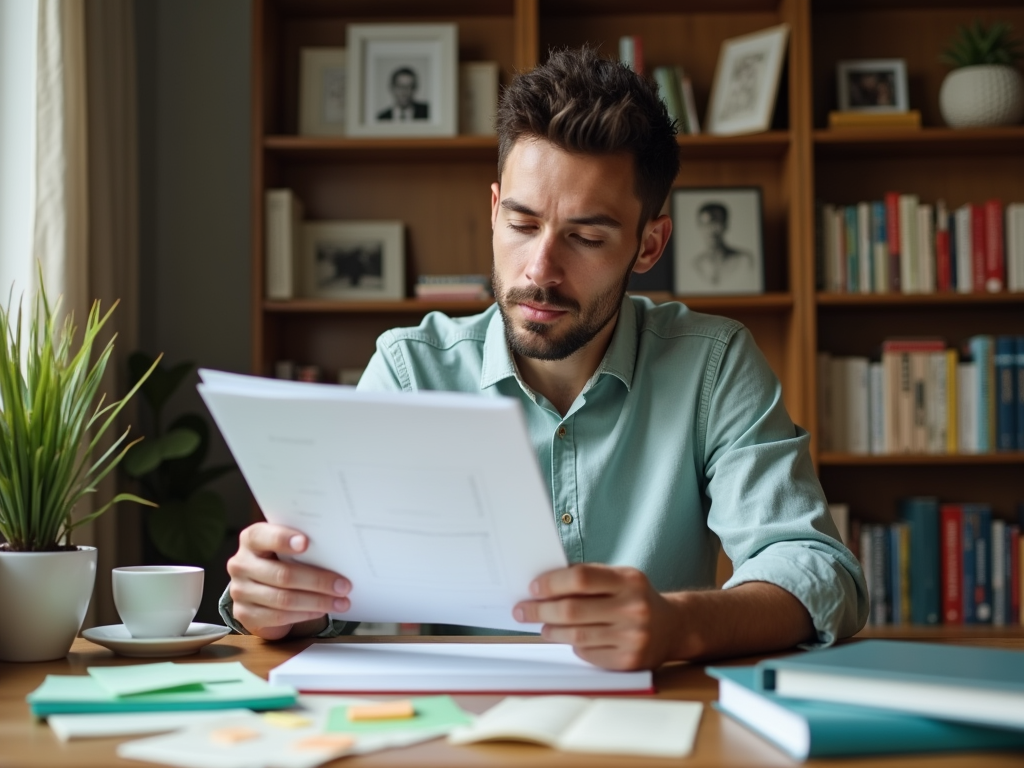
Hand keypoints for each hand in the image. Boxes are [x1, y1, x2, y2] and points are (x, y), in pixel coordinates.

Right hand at [227, 522, 350, 639]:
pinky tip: (320, 610)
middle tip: (344, 585)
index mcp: (251, 539)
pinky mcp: (244, 613)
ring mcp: (239, 590)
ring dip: (317, 601)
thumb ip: (301, 545)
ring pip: (283, 599)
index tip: (306, 543)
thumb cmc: (280, 560)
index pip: (263, 537)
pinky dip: (304, 614)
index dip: (283, 539)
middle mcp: (241, 564)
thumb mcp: (285, 547)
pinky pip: (278, 617)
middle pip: (282, 574)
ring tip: (340, 601)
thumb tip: (337, 549)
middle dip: (318, 581)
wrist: (258, 588)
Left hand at [512, 564, 676, 670]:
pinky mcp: (628, 661)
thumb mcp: (620, 578)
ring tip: (542, 625)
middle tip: (522, 610)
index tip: (533, 587)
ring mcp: (632, 637)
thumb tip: (544, 583)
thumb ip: (589, 578)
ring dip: (551, 630)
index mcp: (629, 581)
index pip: (581, 578)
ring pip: (576, 635)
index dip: (552, 583)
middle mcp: (633, 608)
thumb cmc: (635, 598)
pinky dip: (574, 645)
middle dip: (540, 610)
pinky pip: (587, 653)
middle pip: (572, 610)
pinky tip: (569, 638)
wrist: (673, 628)